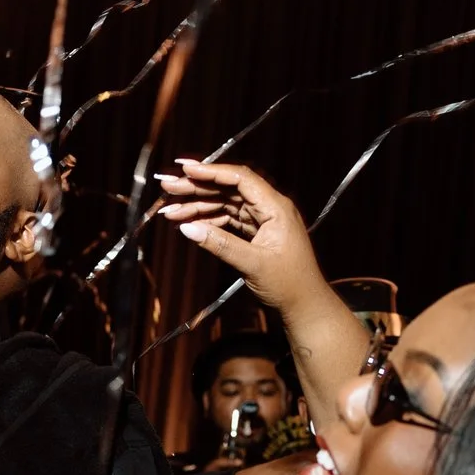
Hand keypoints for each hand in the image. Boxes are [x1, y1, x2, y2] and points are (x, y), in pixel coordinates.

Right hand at [157, 161, 328, 311]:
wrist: (305, 304)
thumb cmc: (289, 284)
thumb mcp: (254, 264)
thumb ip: (221, 244)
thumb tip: (188, 228)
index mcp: (276, 207)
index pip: (240, 178)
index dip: (211, 171)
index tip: (185, 169)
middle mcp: (269, 208)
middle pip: (229, 189)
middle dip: (198, 188)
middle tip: (169, 187)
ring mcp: (263, 220)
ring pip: (226, 204)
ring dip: (199, 206)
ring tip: (171, 211)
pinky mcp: (256, 232)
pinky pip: (229, 219)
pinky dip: (209, 221)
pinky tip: (189, 223)